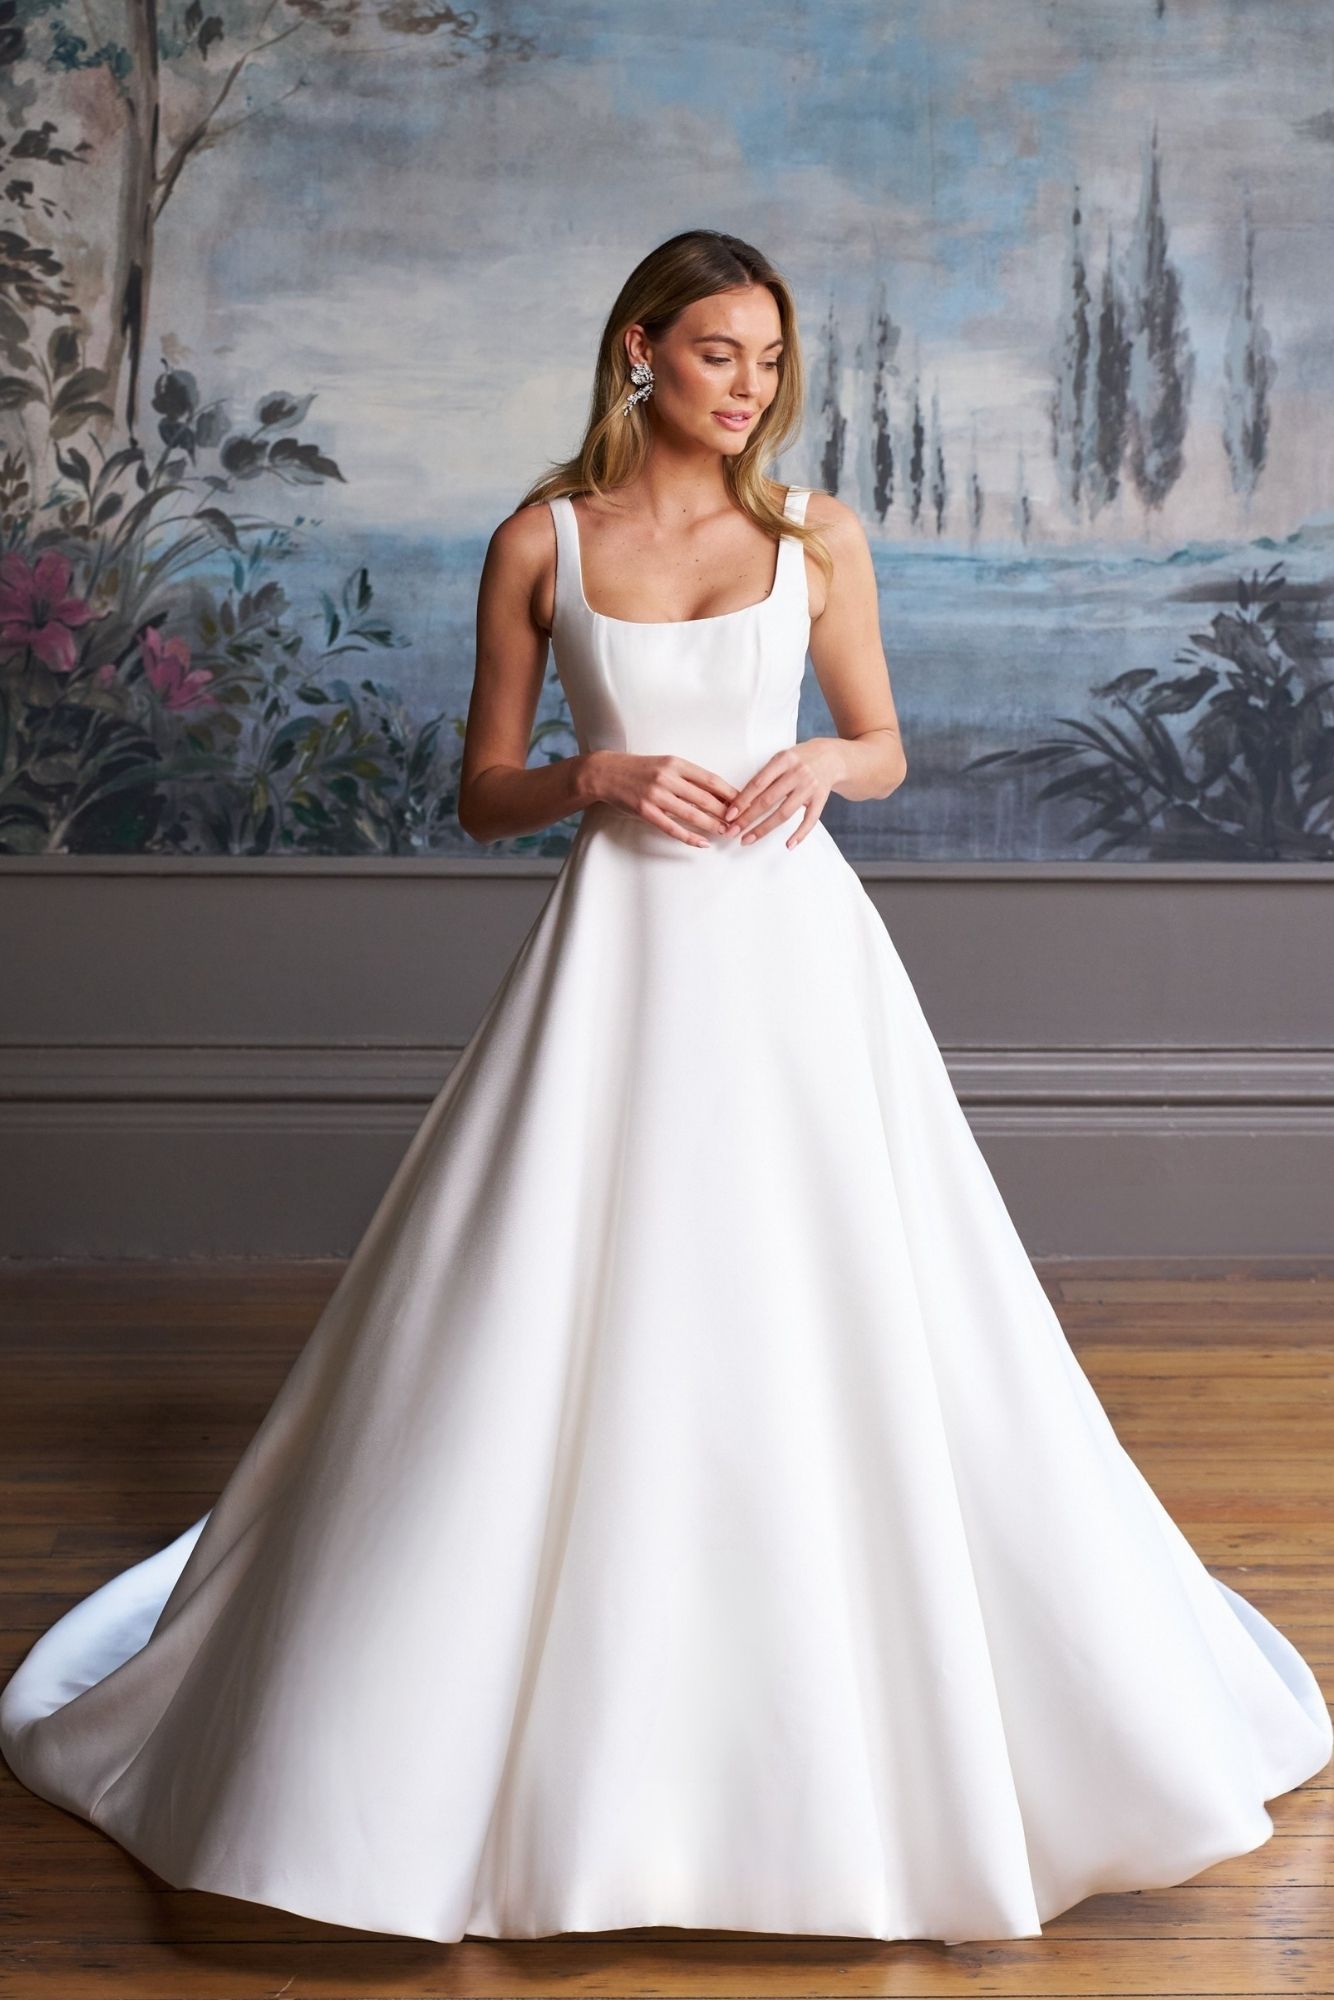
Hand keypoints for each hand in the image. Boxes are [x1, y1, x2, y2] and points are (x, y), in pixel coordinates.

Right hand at [590, 751, 738, 846]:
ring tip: (725, 833)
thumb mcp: (665, 764)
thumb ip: (687, 776)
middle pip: (704, 797)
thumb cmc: (639, 769)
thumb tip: (715, 792)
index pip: (710, 779)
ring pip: (691, 813)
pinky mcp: (645, 811)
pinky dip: (689, 837)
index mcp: (675, 763)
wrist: (606, 773)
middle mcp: (667, 777)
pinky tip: (702, 843)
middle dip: (725, 812)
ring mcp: (655, 795)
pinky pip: (672, 827)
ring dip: (711, 825)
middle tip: (739, 822)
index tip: (744, 802)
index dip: (729, 793)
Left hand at [721, 740, 841, 849]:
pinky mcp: (820, 799)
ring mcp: (810, 787)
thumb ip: (764, 776)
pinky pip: (810, 820)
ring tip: (747, 839)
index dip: (742, 801)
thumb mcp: (781, 758)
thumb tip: (740, 801)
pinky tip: (788, 845)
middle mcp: (797, 773)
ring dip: (764, 829)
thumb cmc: (799, 759)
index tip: (729, 815)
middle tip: (732, 831)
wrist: (831, 757)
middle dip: (747, 818)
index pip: (758, 784)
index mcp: (784, 760)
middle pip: (768, 800)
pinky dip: (799, 834)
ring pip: (784, 813)